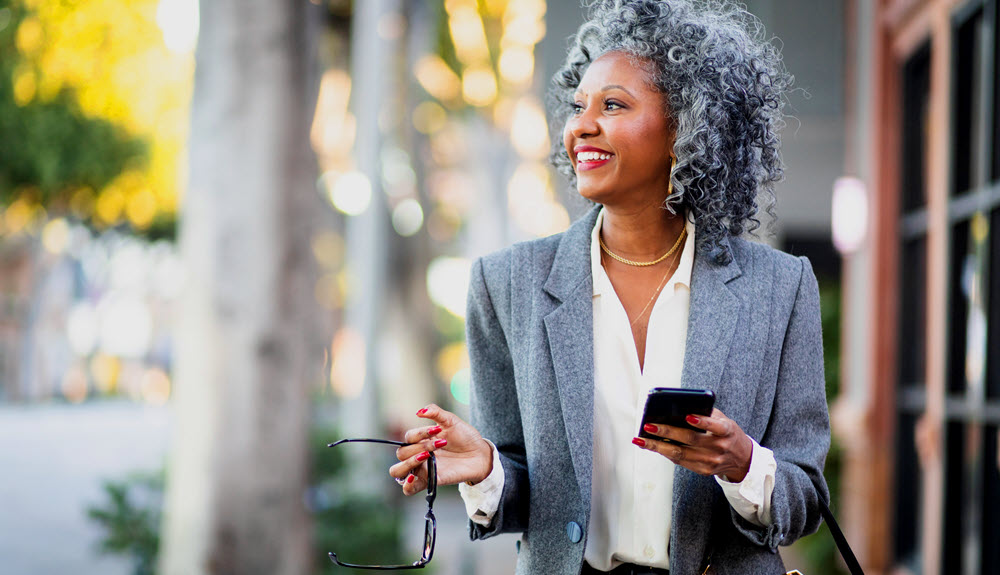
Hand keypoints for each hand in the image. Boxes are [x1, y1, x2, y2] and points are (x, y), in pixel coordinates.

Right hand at [389, 403, 493, 495]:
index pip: (408, 437)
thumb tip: (420, 412)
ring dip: (409, 463)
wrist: (480, 454)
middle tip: (438, 446)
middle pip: (401, 453)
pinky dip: (406, 485)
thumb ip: (436, 412)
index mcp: (421, 440)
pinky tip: (413, 477)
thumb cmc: (465, 437)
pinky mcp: (429, 482)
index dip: (420, 434)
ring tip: (426, 457)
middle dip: (418, 447)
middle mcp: (418, 454)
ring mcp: (423, 469)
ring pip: (397, 471)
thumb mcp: (451, 420)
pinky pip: (408, 489)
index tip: (438, 431)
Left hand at [632, 408, 752, 481]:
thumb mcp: (723, 420)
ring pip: (680, 454)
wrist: (741, 459)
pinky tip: (651, 446)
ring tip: (640, 440)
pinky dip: (664, 453)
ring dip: (657, 447)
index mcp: (726, 431)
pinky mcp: (703, 471)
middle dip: (667, 433)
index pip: (715, 425)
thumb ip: (706, 413)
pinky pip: (680, 461)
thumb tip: (677, 407)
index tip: (687, 416)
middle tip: (648, 426)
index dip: (702, 422)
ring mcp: (711, 461)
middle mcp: (719, 447)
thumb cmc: (727, 433)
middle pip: (690, 440)